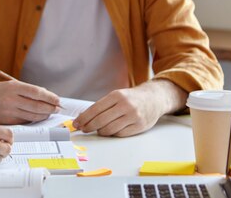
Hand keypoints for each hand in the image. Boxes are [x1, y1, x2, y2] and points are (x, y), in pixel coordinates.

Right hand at [0, 81, 60, 124]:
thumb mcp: (10, 85)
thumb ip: (26, 90)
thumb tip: (45, 95)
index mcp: (13, 87)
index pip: (37, 92)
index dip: (50, 97)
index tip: (57, 99)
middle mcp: (11, 99)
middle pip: (37, 106)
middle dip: (50, 107)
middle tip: (57, 108)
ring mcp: (9, 111)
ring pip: (33, 116)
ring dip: (45, 114)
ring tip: (50, 112)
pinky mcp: (8, 121)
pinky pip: (26, 121)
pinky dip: (35, 120)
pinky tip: (38, 117)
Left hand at [72, 80, 186, 136]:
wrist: (154, 98)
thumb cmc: (131, 98)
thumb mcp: (116, 96)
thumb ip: (102, 106)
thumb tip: (84, 118)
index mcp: (117, 96)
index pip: (95, 109)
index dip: (83, 118)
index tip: (76, 123)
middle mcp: (125, 105)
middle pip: (101, 120)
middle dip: (89, 126)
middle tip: (83, 129)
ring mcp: (134, 116)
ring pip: (110, 129)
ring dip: (100, 131)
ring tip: (98, 130)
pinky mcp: (139, 126)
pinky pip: (120, 134)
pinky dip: (112, 134)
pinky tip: (110, 131)